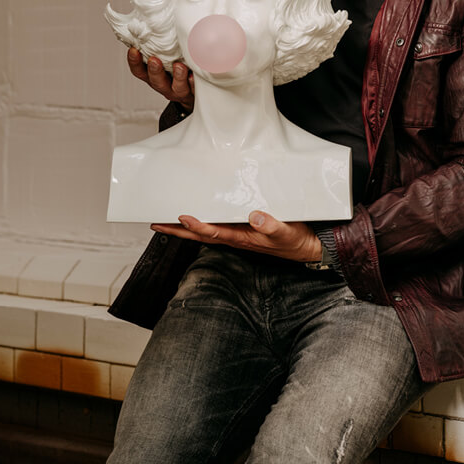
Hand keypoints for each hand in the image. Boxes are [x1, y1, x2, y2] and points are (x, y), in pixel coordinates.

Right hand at [127, 47, 194, 108]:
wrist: (197, 91)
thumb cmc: (178, 69)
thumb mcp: (165, 58)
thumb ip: (158, 47)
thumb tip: (152, 24)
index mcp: (154, 76)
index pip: (139, 71)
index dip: (134, 62)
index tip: (133, 50)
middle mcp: (165, 85)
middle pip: (156, 81)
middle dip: (154, 71)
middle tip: (154, 60)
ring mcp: (180, 91)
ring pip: (177, 87)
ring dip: (177, 77)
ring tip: (179, 66)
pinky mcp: (195, 92)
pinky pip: (195, 89)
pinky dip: (194, 83)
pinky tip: (194, 76)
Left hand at [151, 212, 322, 263]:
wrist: (307, 246)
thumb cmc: (296, 239)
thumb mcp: (286, 231)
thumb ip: (271, 225)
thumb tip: (254, 217)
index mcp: (244, 238)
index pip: (215, 233)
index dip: (198, 226)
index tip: (182, 217)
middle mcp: (237, 238)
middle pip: (202, 236)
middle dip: (178, 231)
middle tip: (156, 224)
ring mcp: (239, 235)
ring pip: (207, 232)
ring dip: (186, 229)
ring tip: (167, 221)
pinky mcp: (244, 231)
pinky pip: (218, 227)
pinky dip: (204, 224)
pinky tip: (198, 218)